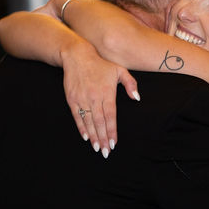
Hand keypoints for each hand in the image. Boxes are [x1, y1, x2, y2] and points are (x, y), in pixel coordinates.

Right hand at [61, 41, 139, 156]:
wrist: (78, 56)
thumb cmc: (101, 64)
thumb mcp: (119, 70)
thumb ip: (130, 84)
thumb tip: (136, 98)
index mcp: (107, 93)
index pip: (110, 116)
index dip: (112, 131)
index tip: (114, 143)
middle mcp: (94, 97)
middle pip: (100, 122)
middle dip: (103, 138)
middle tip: (106, 152)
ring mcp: (82, 99)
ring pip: (89, 122)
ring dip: (93, 136)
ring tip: (97, 148)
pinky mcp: (72, 99)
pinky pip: (77, 116)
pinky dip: (81, 128)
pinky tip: (86, 137)